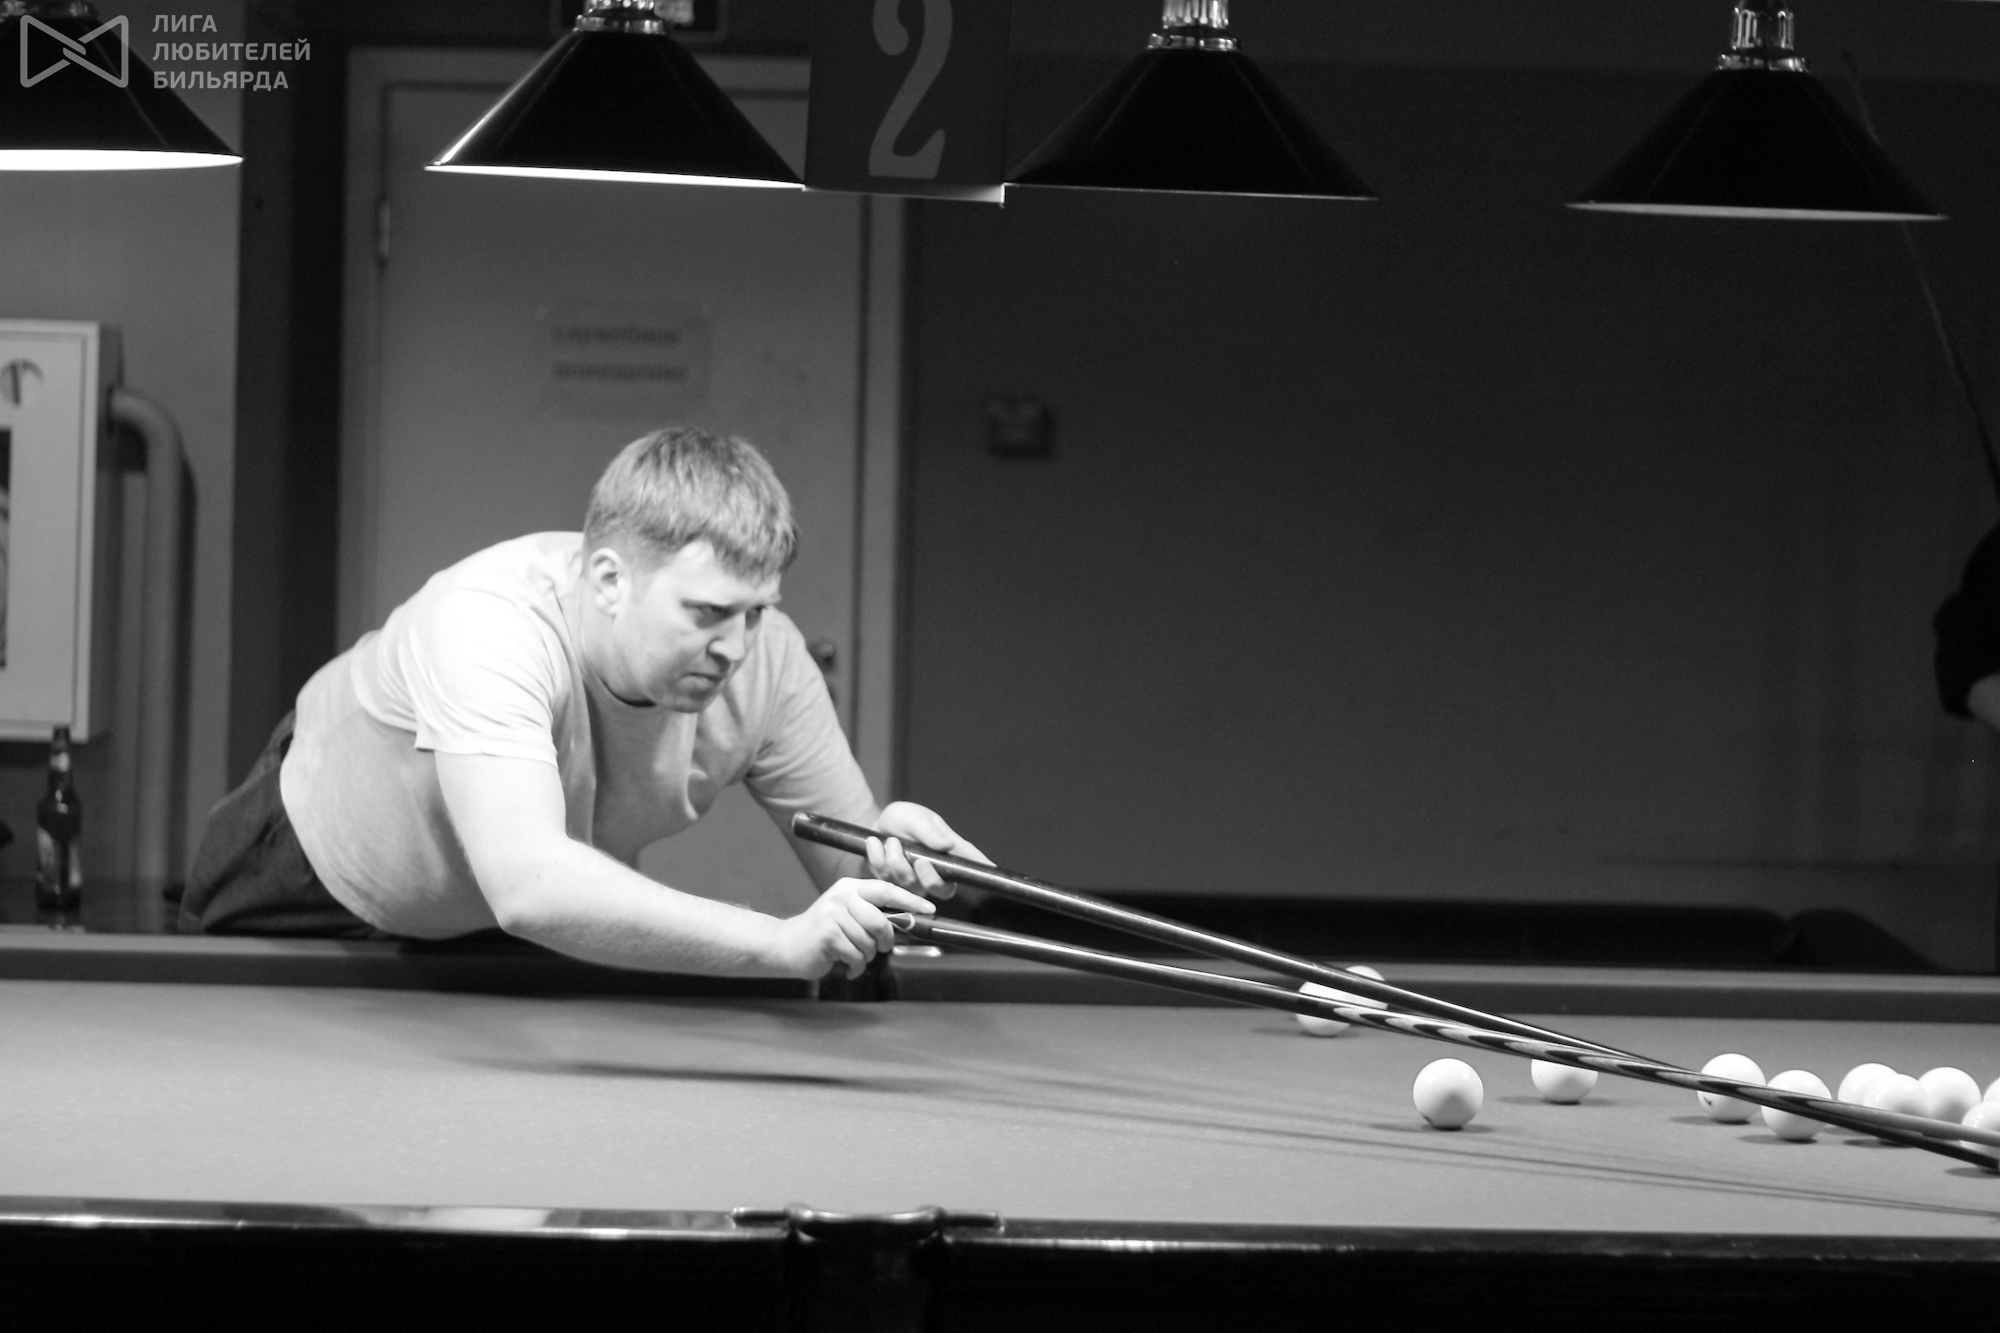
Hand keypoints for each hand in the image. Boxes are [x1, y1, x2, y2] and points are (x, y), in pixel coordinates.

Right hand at [771, 877, 935, 978]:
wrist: (787, 945)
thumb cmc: (824, 933)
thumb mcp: (848, 914)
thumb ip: (872, 914)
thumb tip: (906, 922)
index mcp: (851, 887)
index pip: (886, 890)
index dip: (911, 900)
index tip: (930, 909)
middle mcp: (842, 896)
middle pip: (881, 922)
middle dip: (884, 941)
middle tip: (880, 949)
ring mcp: (833, 914)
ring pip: (869, 942)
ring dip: (865, 956)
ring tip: (851, 954)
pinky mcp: (827, 934)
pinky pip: (856, 955)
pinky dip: (854, 966)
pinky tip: (843, 963)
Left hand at [866, 802, 992, 899]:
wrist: (872, 827)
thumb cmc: (901, 821)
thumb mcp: (915, 817)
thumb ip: (929, 832)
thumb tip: (947, 845)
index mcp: (947, 853)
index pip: (970, 863)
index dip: (983, 870)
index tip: (992, 871)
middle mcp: (934, 871)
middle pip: (943, 890)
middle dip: (930, 878)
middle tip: (919, 860)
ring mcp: (913, 882)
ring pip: (909, 884)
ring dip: (896, 859)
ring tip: (890, 840)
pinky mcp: (892, 885)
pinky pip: (885, 879)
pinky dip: (878, 858)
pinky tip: (875, 843)